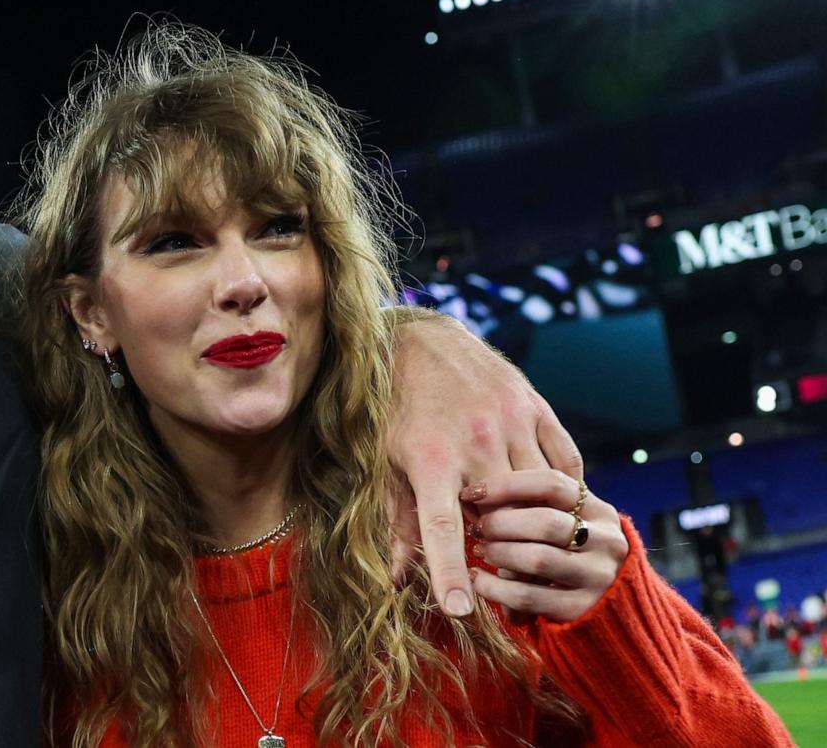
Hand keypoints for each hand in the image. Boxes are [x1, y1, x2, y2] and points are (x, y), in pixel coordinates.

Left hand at [384, 310, 583, 617]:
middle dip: (500, 545)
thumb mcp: (386, 463)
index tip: (460, 611)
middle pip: (502, 516)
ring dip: (533, 519)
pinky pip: (565, 462)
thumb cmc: (396, 408)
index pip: (442, 530)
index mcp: (430, 459)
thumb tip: (400, 580)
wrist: (419, 340)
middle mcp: (475, 442)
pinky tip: (548, 500)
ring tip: (520, 529)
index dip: (450, 573)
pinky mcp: (536, 406)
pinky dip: (561, 489)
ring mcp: (512, 422)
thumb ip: (399, 521)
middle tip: (492, 554)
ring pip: (540, 492)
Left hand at [461, 470, 628, 621]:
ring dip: (498, 553)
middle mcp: (606, 542)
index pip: (552, 484)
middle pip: (545, 522)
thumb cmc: (567, 551)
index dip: (507, 485)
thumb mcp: (566, 522)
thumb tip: (480, 492)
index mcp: (600, 511)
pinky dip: (493, 587)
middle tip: (477, 527)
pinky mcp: (581, 609)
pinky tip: (478, 579)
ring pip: (537, 559)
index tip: (472, 492)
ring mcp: (597, 578)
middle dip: (500, 523)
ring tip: (480, 550)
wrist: (605, 606)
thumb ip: (537, 505)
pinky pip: (527, 596)